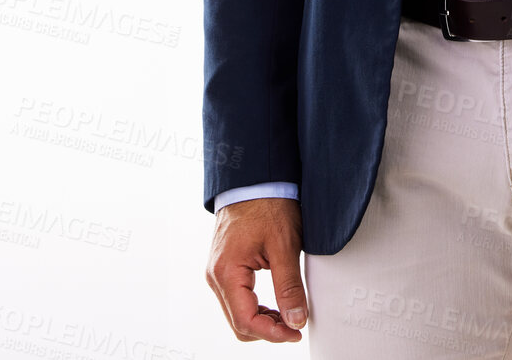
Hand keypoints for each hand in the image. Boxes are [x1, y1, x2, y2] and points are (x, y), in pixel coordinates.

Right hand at [206, 196, 308, 342]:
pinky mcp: (224, 266)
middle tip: (295, 326)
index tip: (295, 332)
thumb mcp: (284, 246)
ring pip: (236, 312)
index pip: (245, 321)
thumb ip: (289, 286)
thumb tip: (295, 320)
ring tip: (288, 314)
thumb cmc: (267, 203)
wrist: (255, 177)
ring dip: (262, 319)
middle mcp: (215, 275)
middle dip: (267, 330)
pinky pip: (236, 298)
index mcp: (226, 272)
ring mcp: (217, 271)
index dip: (273, 333)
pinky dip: (255, 306)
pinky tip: (274, 303)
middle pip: (238, 322)